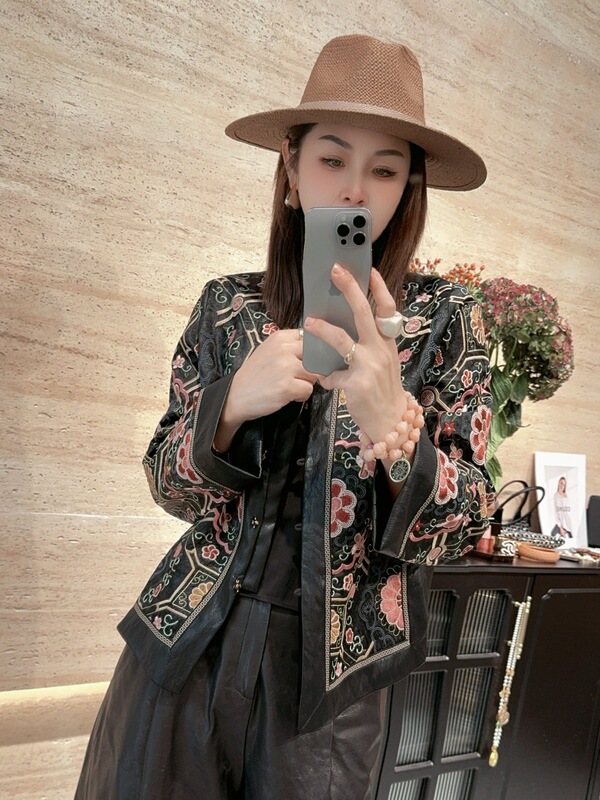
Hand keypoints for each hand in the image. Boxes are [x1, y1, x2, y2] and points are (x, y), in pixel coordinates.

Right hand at [214, 329, 318, 450]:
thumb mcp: (270, 350)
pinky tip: (288, 395)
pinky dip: (301, 396)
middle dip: (311, 369)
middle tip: (297, 376)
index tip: (303, 361)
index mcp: (280, 337)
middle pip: (316, 357)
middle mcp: (284, 349)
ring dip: (306, 383)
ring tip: (291, 385)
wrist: (236, 395)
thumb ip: (290, 346)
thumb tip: (315, 347)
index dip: (311, 353)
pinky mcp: (287, 386)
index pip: (310, 339)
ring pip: (315, 374)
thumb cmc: (255, 374)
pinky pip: (308, 390)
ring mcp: (286, 368)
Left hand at [304, 264, 407, 444]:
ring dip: (322, 330)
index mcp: (387, 343)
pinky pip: (332, 374)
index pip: (387, 309)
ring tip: (308, 323)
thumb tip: (343, 327)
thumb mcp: (382, 363)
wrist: (390, 422)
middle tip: (336, 271)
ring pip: (342, 340)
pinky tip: (327, 382)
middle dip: (349, 289)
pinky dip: (327, 378)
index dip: (379, 288)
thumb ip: (368, 345)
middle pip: (364, 312)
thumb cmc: (382, 390)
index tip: (368, 270)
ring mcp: (369, 365)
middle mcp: (381, 350)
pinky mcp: (357, 383)